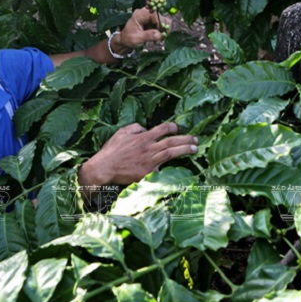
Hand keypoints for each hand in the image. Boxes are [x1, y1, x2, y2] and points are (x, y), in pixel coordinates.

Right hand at [78, 122, 197, 185]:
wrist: (104, 168)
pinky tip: (182, 169)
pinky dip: (171, 169)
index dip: (173, 127)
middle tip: (196, 139)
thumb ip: (135, 128)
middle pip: (172, 141)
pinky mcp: (148, 174)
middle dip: (186, 139)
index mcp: (143, 137)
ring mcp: (150, 161)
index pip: (163, 128)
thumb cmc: (111, 150)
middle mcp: (149, 148)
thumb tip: (145, 128)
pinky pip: (162, 170)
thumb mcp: (121, 132)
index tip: (178, 127)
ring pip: (171, 153)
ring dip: (184, 150)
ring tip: (194, 149)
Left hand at [113, 8, 168, 52]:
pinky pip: (161, 25)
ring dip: (163, 31)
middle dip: (163, 28)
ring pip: (163, 20)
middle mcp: (145, 13)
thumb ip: (148, 36)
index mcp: (139, 14)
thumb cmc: (128, 39)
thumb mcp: (137, 39)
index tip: (161, 33)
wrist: (125, 41)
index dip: (160, 23)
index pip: (154, 14)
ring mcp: (149, 16)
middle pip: (160, 16)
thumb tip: (159, 35)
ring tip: (159, 40)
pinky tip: (158, 39)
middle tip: (162, 39)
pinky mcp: (152, 21)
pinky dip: (161, 32)